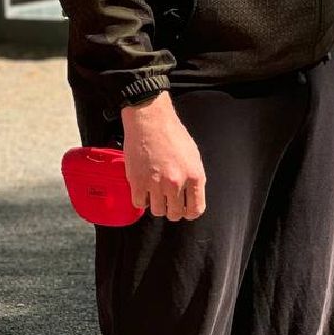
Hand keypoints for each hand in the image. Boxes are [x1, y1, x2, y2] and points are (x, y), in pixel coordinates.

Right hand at [121, 92, 205, 220]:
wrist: (150, 120)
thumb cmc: (172, 134)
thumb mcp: (193, 156)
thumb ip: (193, 178)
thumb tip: (192, 196)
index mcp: (194, 176)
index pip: (196, 209)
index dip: (190, 212)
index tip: (185, 210)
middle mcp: (176, 183)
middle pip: (175, 214)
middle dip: (172, 210)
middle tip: (168, 201)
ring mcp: (156, 183)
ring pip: (158, 211)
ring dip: (156, 205)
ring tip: (155, 193)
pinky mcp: (137, 181)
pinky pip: (140, 204)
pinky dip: (141, 199)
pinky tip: (143, 190)